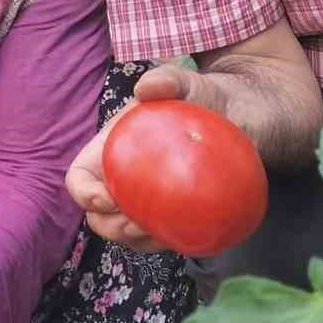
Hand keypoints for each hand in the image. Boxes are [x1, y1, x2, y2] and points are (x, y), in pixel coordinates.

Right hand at [66, 63, 230, 251]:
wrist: (243, 117)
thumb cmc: (205, 98)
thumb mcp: (186, 83)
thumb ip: (167, 80)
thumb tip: (147, 88)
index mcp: (112, 150)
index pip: (79, 178)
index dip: (83, 193)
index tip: (108, 199)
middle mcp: (124, 179)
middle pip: (98, 216)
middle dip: (111, 226)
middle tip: (137, 224)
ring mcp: (148, 200)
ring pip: (126, 234)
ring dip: (137, 241)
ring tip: (160, 232)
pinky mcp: (174, 214)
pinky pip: (160, 238)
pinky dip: (165, 242)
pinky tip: (185, 235)